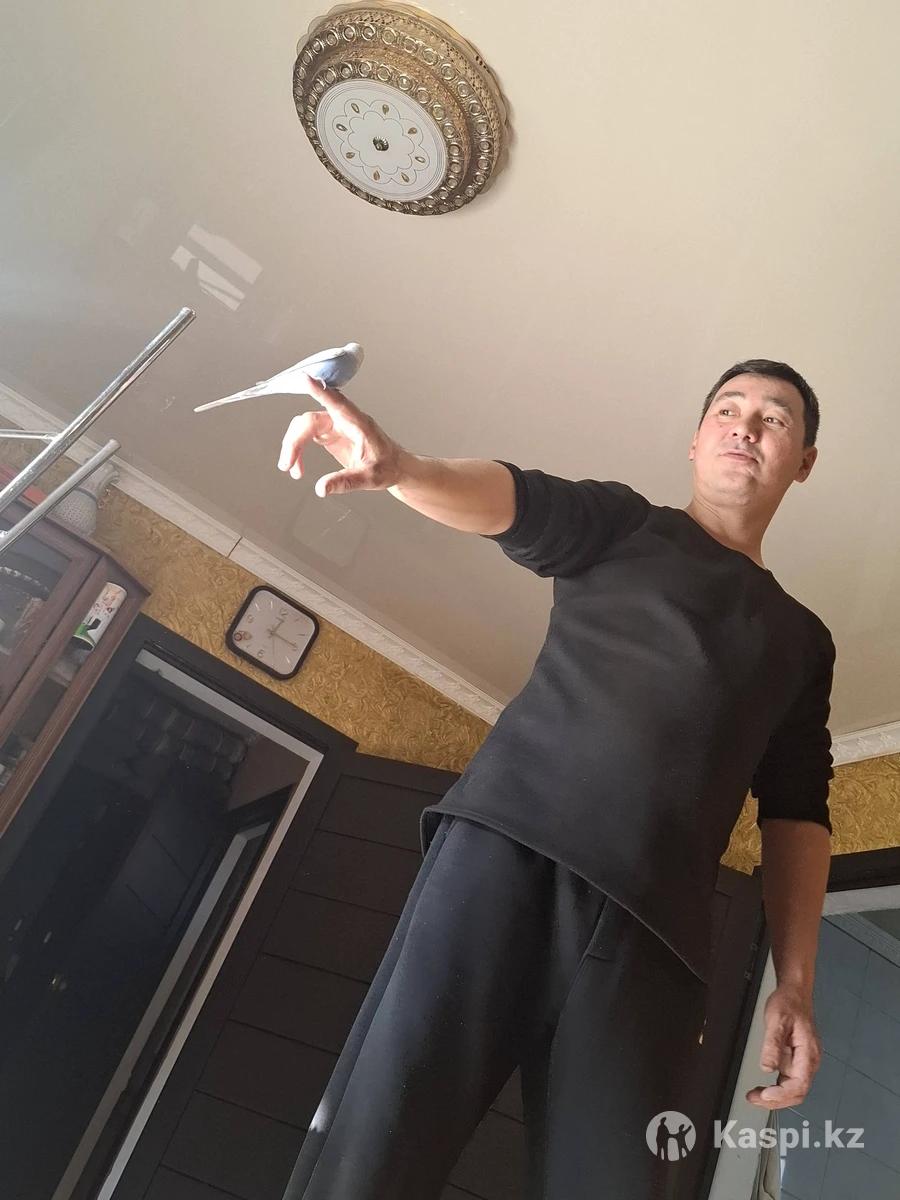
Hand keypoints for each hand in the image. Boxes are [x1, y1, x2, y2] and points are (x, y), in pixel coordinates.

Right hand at [276, 373, 405, 497]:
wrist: (394, 467)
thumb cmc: (387, 467)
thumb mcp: (369, 478)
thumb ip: (345, 482)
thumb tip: (321, 488)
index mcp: (357, 423)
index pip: (336, 402)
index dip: (319, 391)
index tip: (304, 379)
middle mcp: (343, 419)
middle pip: (310, 421)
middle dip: (294, 441)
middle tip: (287, 465)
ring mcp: (334, 425)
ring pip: (304, 427)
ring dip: (293, 446)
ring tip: (293, 470)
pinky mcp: (329, 434)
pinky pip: (306, 436)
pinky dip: (298, 451)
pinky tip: (298, 468)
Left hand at [745, 984, 820, 1109]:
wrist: (794, 994)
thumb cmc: (788, 1004)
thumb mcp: (776, 1020)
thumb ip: (772, 1045)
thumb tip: (767, 1067)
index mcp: (808, 1054)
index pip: (799, 1085)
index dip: (782, 1095)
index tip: (765, 1095)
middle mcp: (809, 1061)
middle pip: (797, 1092)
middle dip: (776, 1101)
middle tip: (754, 1099)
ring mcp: (804, 1062)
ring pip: (793, 1090)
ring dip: (775, 1098)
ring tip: (755, 1097)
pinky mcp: (797, 1060)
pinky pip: (789, 1081)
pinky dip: (776, 1089)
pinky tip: (763, 1089)